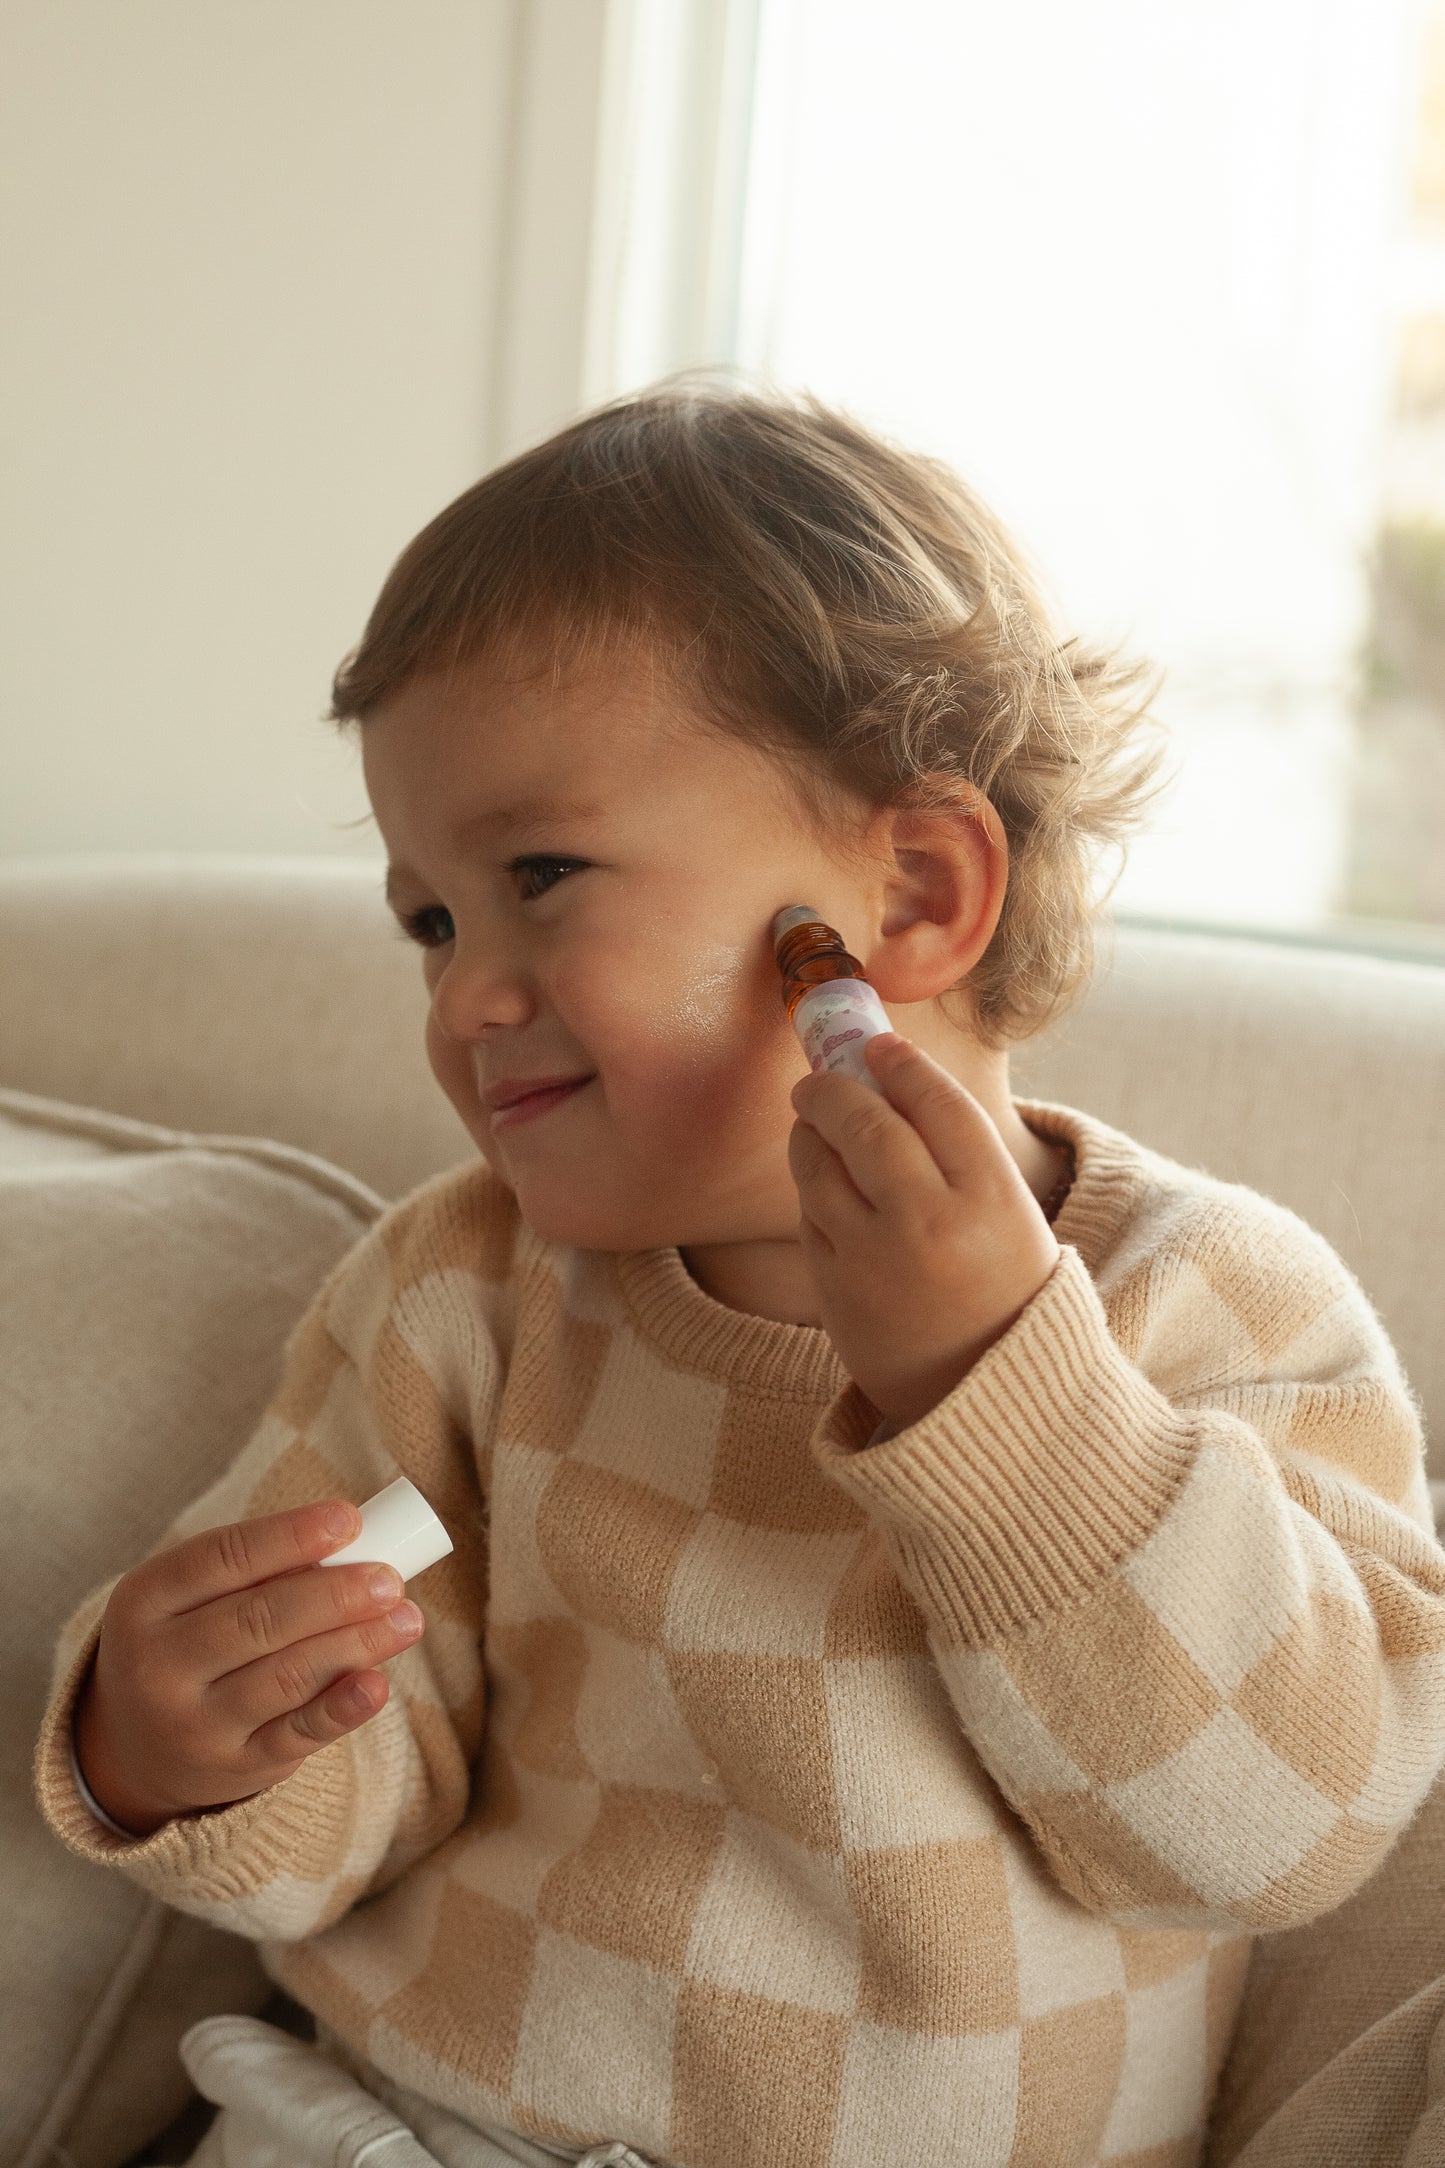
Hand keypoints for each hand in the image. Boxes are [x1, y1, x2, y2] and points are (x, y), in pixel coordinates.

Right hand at [72, 1501, 425, 1836]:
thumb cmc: (185, 1644)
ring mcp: (194, 1723)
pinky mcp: (233, 1766)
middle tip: (390, 1580)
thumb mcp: (187, 1600)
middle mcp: (159, 1666)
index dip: (290, 1535)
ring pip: (288, 1675)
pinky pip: (297, 1734)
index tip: (349, 1519)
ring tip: (405, 1619)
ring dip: (356, 1643)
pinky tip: (378, 1683)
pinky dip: (342, 1708)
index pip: (223, 1557)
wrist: (135, 1748)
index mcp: (145, 1601)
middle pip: (261, 1619)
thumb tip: (352, 1542)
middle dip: (336, 1595)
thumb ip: (254, 1572)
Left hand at [787, 1033, 1060, 1433]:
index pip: (937, 1104)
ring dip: (809, 1132)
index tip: (879, 1048)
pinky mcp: (834, 1288)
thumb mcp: (1011, 1217)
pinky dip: (811, 1187)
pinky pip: (809, 1215)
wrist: (984, 1397)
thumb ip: (960, 1153)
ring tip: (813, 1121)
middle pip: (866, 1125)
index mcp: (992, 1199)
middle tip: (821, 1076)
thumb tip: (891, 1078)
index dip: (901, 1066)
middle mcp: (930, 1223)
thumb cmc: (1003, 1290)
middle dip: (834, 1089)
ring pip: (820, 1167)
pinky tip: (822, 1178)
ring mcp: (874, 1258)